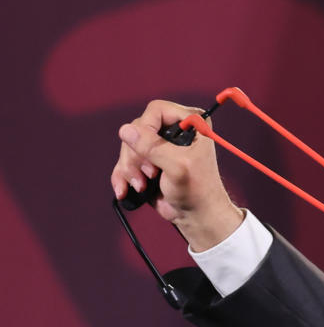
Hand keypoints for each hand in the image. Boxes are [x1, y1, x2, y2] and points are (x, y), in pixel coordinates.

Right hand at [111, 99, 241, 250]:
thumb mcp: (177, 166)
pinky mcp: (148, 161)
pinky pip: (124, 160)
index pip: (156, 110)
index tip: (150, 153)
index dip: (146, 128)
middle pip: (138, 129)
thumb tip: (125, 130)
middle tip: (150, 174)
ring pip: (128, 145)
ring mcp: (159, 146)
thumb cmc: (197, 191)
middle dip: (137, 155)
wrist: (197, 216)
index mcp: (191, 123)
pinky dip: (122, 176)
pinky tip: (124, 190)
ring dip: (130, 168)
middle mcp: (175, 130)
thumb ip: (153, 146)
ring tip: (142, 185)